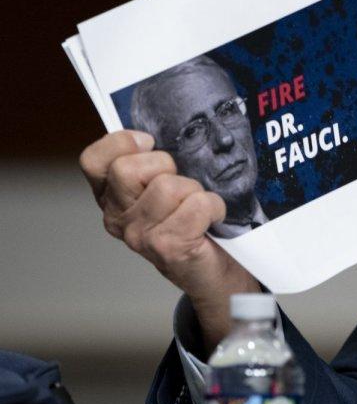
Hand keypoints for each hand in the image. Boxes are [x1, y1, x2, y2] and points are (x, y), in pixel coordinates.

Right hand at [79, 130, 260, 348]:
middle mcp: (118, 218)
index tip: (148, 143)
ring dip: (195, 190)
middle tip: (181, 185)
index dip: (121, 143)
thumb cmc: (193, 222)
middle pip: (128, 169)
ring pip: (168, 186)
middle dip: (165, 166)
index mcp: (111, 197)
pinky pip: (196, 205)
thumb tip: (156, 130)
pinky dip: (213, 206)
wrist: (216, 272)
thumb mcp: (165, 187)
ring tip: (198, 207)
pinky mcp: (168, 247)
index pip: (93, 160)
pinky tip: (212, 220)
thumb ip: (153, 162)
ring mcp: (140, 236)